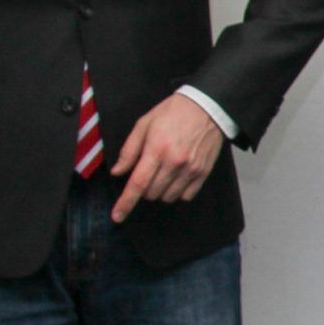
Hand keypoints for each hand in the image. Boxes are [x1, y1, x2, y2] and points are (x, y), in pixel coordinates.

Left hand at [109, 93, 224, 222]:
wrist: (206, 107)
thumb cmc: (172, 113)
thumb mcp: (144, 124)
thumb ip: (129, 150)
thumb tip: (117, 172)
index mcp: (156, 149)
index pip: (137, 183)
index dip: (125, 203)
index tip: (117, 216)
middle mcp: (174, 163)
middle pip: (151, 193)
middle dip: (144, 188)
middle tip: (147, 172)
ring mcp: (190, 170)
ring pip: (167, 197)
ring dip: (159, 191)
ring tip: (163, 173)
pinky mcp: (203, 173)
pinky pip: (186, 196)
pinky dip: (177, 192)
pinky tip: (176, 177)